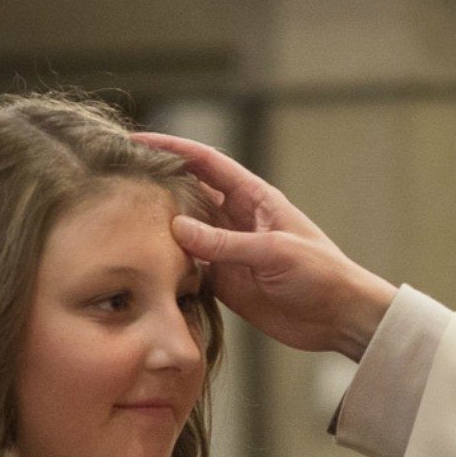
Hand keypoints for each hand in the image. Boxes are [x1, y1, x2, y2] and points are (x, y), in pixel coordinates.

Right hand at [133, 133, 396, 360]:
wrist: (340, 317)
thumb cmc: (321, 274)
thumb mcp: (274, 253)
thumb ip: (226, 243)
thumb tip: (176, 227)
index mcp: (254, 198)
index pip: (206, 163)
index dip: (173, 148)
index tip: (136, 139)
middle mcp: (236, 219)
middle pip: (188, 192)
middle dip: (156, 182)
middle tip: (116, 178)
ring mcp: (228, 250)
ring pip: (183, 230)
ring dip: (156, 225)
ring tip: (117, 218)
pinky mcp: (225, 281)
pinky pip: (188, 267)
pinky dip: (167, 263)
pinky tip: (140, 261)